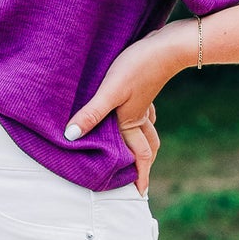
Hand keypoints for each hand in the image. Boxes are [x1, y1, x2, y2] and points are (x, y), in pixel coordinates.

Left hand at [66, 26, 188, 194]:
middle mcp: (141, 116)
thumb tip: (71, 137)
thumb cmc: (138, 66)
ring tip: (136, 153)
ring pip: (147, 129)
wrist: (167, 44)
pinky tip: (136, 113)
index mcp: (132, 121)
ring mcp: (145, 101)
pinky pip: (145, 112)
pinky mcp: (145, 86)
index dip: (141, 176)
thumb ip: (92, 113)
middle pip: (147, 146)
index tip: (141, 194)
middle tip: (139, 180)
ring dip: (144, 144)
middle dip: (144, 165)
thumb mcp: (110, 91)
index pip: (139, 156)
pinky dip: (143, 120)